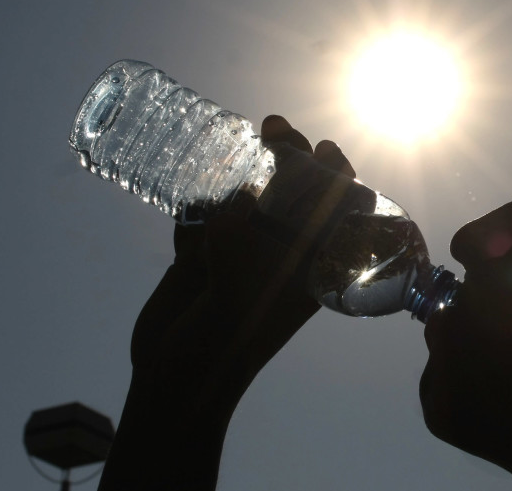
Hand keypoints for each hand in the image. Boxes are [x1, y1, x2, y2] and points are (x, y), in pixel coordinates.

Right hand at [99, 116, 354, 490]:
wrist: (173, 382)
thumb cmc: (223, 347)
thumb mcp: (243, 296)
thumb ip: (240, 245)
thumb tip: (240, 197)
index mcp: (308, 271)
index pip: (337, 216)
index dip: (339, 179)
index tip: (327, 149)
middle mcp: (278, 259)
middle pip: (295, 197)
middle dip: (290, 158)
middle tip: (276, 128)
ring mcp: (237, 256)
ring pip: (251, 200)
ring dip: (248, 170)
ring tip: (248, 140)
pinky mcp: (199, 259)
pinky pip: (204, 217)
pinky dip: (201, 202)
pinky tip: (194, 201)